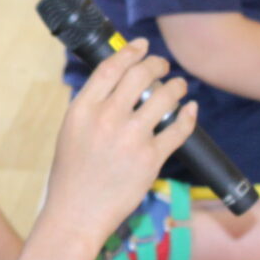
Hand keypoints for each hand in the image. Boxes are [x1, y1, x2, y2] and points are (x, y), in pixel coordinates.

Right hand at [44, 41, 197, 237]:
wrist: (76, 214)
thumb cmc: (71, 176)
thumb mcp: (70, 133)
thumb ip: (90, 107)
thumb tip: (115, 85)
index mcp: (82, 110)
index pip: (110, 68)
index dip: (129, 52)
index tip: (141, 45)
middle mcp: (106, 119)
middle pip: (139, 75)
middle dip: (156, 64)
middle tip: (163, 65)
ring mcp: (130, 138)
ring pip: (164, 97)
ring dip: (176, 86)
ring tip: (180, 86)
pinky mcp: (150, 159)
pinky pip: (178, 129)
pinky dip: (187, 115)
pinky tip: (189, 109)